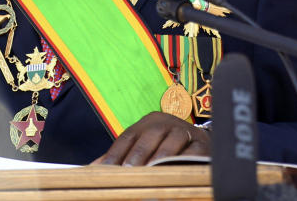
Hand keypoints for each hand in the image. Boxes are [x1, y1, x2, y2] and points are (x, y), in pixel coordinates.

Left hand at [91, 111, 209, 165]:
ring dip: (160, 158)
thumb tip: (93, 168)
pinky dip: (184, 162)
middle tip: (129, 170)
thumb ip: (121, 156)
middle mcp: (166, 123)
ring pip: (172, 142)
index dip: (116, 152)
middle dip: (138, 155)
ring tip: (151, 173)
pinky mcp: (202, 144)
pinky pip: (193, 152)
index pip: (128, 136)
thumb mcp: (143, 146)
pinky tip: (175, 172)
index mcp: (148, 122)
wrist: (199, 142)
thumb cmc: (164, 147)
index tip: (106, 169)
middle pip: (150, 136)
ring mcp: (186, 131)